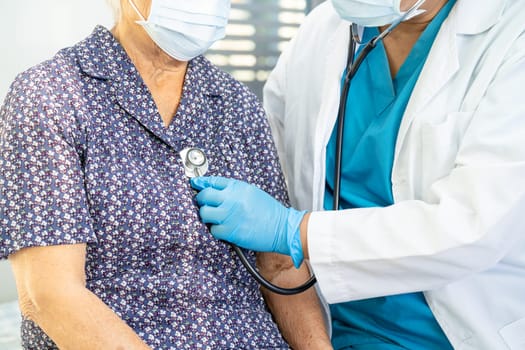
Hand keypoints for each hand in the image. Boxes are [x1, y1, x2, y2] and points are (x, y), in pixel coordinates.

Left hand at [191, 176, 305, 267]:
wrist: (282, 228)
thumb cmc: (269, 211)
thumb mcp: (252, 193)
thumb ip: (234, 189)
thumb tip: (214, 188)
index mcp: (239, 188)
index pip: (213, 181)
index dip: (202, 182)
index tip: (196, 183)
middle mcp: (232, 199)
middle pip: (205, 196)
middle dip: (202, 199)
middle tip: (204, 203)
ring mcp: (230, 216)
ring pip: (205, 213)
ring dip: (207, 215)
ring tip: (215, 217)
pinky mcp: (230, 231)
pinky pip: (213, 229)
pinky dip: (216, 230)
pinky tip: (224, 228)